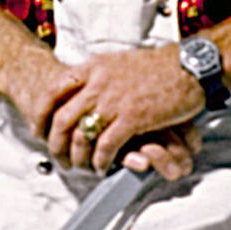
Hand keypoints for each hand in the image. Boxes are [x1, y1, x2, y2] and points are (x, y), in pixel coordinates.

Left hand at [45, 46, 208, 177]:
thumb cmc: (160, 66)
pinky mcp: (132, 118)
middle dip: (56, 143)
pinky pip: (106, 146)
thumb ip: (100, 75)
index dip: (42, 113)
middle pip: (63, 118)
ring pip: (82, 135)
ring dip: (78, 157)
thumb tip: (86, 87)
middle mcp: (99, 83)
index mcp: (94, 67)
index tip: (40, 129)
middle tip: (58, 157)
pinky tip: (102, 167)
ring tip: (80, 167)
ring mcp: (114, 101)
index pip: (55, 89)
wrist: (189, 65)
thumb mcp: (120, 63)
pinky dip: (101, 160)